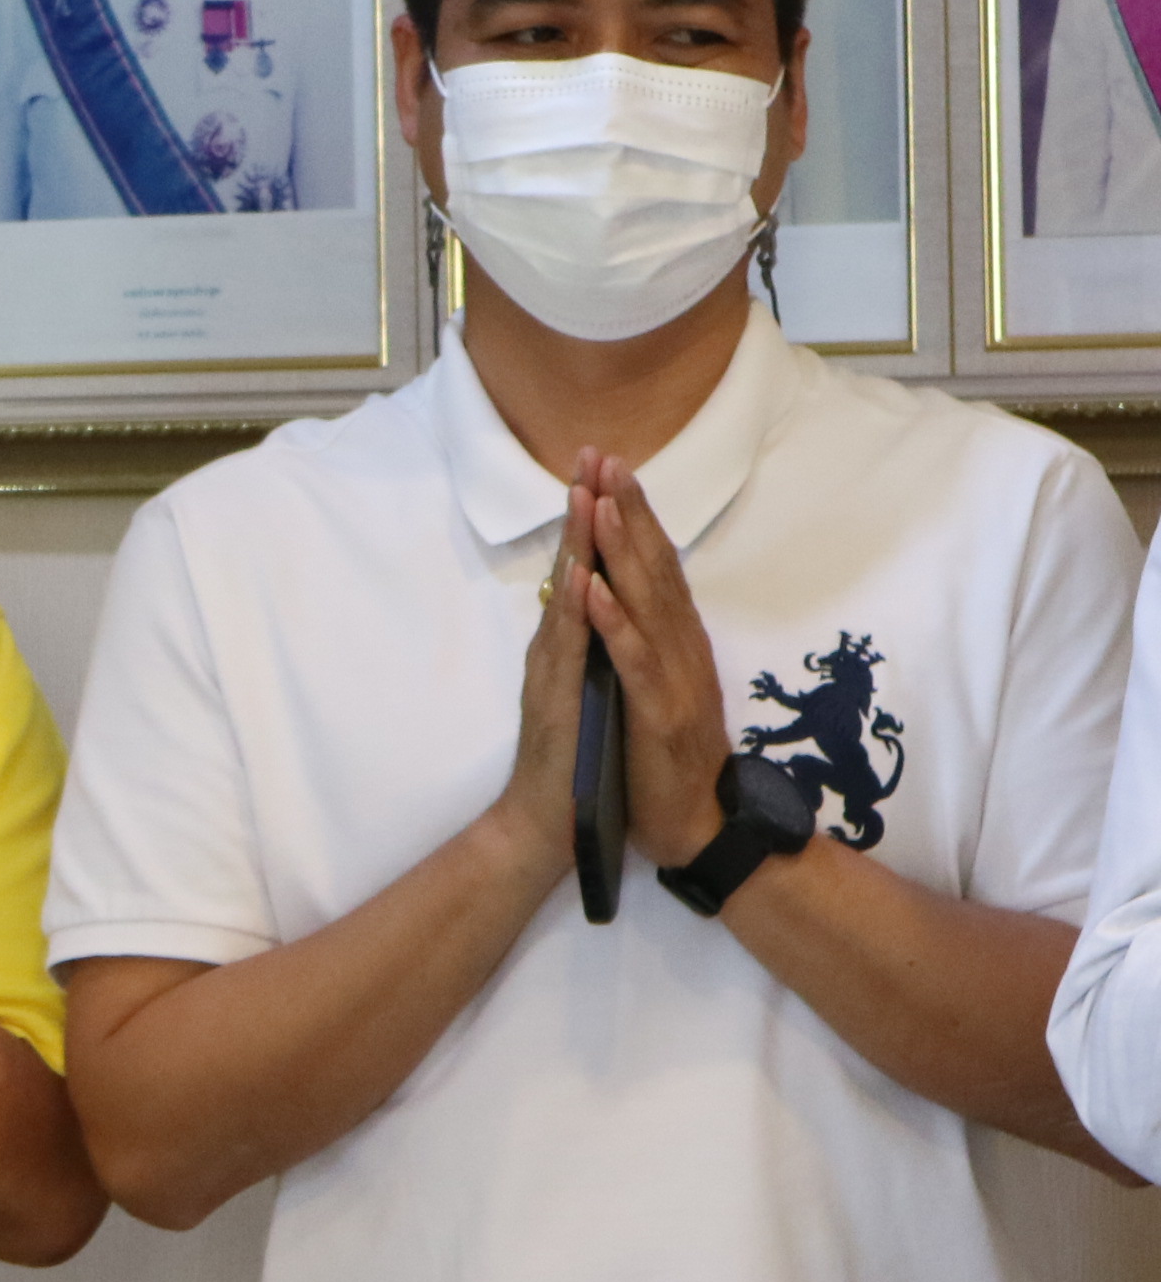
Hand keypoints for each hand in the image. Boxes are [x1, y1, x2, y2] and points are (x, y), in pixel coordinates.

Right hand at [486, 458, 598, 884]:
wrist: (548, 823)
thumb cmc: (574, 763)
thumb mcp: (585, 692)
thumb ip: (583, 648)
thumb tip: (587, 605)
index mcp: (577, 643)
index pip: (591, 569)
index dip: (601, 518)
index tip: (610, 470)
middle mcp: (561, 648)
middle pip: (576, 566)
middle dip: (587, 508)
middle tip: (592, 453)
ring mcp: (556, 671)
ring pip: (569, 596)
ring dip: (577, 542)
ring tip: (583, 491)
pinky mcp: (558, 701)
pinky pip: (569, 650)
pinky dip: (576, 611)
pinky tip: (579, 575)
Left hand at [575, 452, 735, 865]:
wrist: (689, 825)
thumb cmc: (659, 757)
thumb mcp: (650, 685)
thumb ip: (643, 639)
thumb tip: (621, 592)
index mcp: (676, 641)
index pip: (654, 565)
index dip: (634, 515)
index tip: (609, 466)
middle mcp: (681, 648)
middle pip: (654, 566)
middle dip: (629, 510)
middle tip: (605, 456)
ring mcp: (674, 678)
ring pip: (647, 601)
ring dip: (622, 548)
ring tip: (599, 499)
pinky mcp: (660, 713)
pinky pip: (633, 660)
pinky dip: (614, 621)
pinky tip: (593, 589)